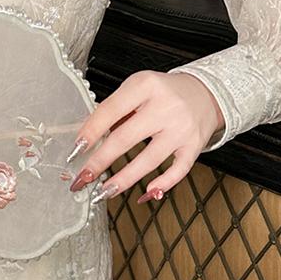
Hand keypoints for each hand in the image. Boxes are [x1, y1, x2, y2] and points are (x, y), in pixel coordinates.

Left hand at [70, 70, 223, 203]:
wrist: (205, 92)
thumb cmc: (163, 93)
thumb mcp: (138, 89)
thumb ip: (115, 110)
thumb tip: (86, 141)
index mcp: (145, 85)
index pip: (110, 110)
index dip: (90, 133)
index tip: (75, 151)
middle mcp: (165, 106)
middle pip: (125, 138)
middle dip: (100, 161)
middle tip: (82, 178)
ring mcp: (181, 128)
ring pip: (149, 159)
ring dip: (123, 179)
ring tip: (103, 192)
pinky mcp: (195, 145)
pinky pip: (178, 171)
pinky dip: (162, 185)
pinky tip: (144, 194)